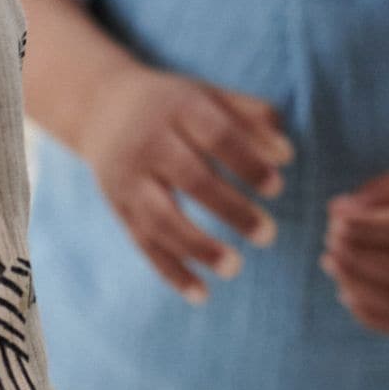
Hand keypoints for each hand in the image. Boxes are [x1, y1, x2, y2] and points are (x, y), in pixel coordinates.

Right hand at [78, 64, 292, 302]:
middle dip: (230, 209)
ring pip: (161, 218)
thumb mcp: (209, 95)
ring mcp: (128, 178)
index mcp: (178, 107)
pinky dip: (171, 272)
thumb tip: (285, 155)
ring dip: (198, 247)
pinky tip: (201, 294)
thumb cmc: (174, 105)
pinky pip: (143, 244)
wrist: (102, 107)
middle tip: (269, 234)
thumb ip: (251, 116)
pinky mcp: (118, 208)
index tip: (276, 187)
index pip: (215, 135)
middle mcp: (149, 143)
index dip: (246, 162)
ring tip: (234, 267)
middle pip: (189, 179)